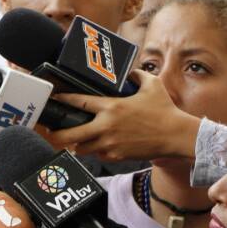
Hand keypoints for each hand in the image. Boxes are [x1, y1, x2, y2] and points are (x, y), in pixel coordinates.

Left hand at [44, 70, 199, 161]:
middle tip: (50, 131)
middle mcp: (106, 127)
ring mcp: (109, 144)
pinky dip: (95, 150)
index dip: (63, 100)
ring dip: (77, 143)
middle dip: (56, 134)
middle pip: (70, 134)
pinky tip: (96, 145)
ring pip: (81, 147)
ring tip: (75, 138)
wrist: (176, 136)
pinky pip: (98, 155)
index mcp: (111, 107)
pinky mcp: (116, 156)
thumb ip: (136, 75)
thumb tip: (129, 71)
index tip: (54, 98)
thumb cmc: (165, 110)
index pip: (79, 103)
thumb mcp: (151, 85)